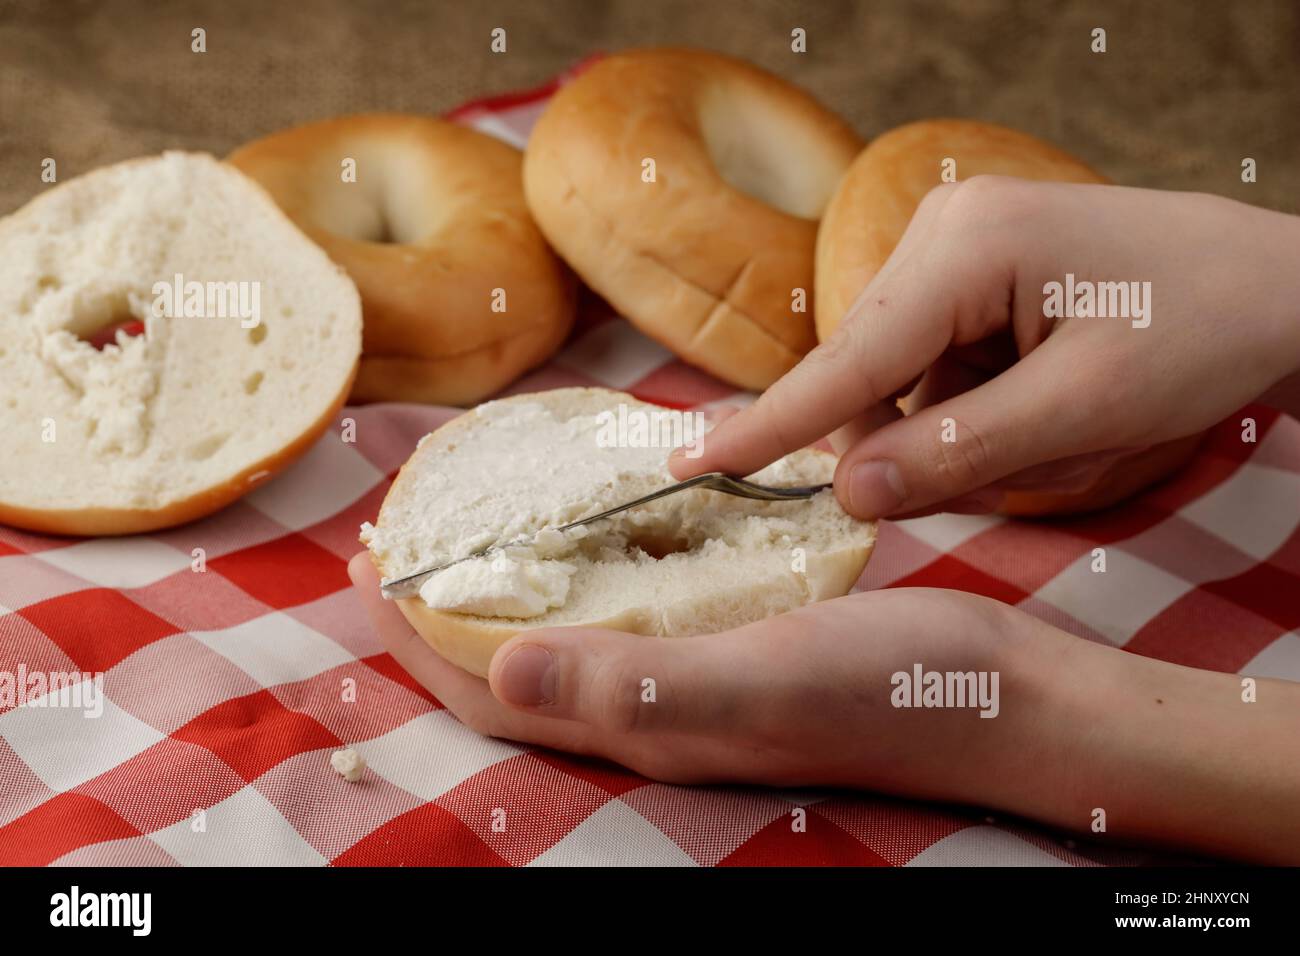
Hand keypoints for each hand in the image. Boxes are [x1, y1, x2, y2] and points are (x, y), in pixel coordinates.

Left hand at [348, 552, 1299, 861]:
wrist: (1004, 698)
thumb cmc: (894, 689)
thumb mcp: (763, 678)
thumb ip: (635, 682)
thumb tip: (497, 669)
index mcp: (645, 727)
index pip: (494, 691)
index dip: (418, 637)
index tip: (365, 562)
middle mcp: (656, 716)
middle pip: (516, 673)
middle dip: (446, 612)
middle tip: (403, 539)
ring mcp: (696, 687)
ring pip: (568, 646)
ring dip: (509, 595)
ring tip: (478, 531)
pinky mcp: (736, 653)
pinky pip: (630, 620)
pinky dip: (589, 579)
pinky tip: (602, 535)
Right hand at [671, 179, 1299, 517]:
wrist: (1275, 285)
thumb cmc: (1198, 334)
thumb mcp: (1084, 411)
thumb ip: (957, 453)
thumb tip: (848, 493)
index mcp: (967, 249)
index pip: (850, 358)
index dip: (775, 422)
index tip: (696, 463)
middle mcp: (944, 233)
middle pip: (871, 370)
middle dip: (913, 438)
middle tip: (1008, 468)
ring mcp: (956, 247)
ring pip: (900, 376)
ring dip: (950, 426)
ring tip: (1053, 425)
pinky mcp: (971, 272)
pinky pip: (933, 364)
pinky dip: (967, 405)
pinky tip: (1036, 402)